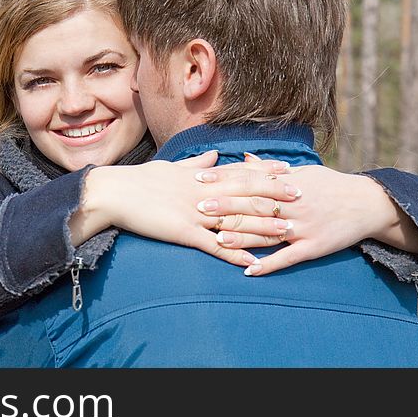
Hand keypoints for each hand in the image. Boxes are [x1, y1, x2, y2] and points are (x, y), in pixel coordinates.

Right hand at [75, 150, 300, 267]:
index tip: (289, 169)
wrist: (115, 193)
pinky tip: (252, 262)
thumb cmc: (140, 180)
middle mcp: (204, 192)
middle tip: (302, 197)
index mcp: (202, 177)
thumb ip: (196, 164)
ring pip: (237, 219)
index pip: (241, 171)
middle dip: (276, 195)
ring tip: (288, 232)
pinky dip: (235, 253)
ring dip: (264, 226)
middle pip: (247, 193)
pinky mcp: (184, 233)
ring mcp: (195, 213)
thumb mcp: (171, 167)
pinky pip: (215, 245)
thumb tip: (215, 154)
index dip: (266, 171)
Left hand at [200, 163, 417, 275]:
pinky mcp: (313, 246)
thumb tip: (243, 158)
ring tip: (216, 239)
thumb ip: (269, 169)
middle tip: (199, 206)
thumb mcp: (302, 171)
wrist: (367, 204)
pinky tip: (248, 271)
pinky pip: (287, 258)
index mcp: (287, 183)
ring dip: (241, 236)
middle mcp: (293, 203)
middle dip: (226, 206)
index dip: (224, 179)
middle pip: (254, 204)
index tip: (199, 178)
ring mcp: (303, 226)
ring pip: (267, 232)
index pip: (249, 179)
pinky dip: (268, 265)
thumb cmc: (330, 185)